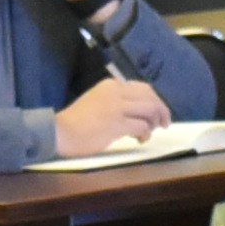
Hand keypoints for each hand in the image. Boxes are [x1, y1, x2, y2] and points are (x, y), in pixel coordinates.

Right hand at [52, 73, 170, 154]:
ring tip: (150, 133)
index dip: (155, 100)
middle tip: (163, 124)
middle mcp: (117, 92)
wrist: (61, 131)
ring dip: (155, 123)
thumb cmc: (77, 120)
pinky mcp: (118, 124)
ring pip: (150, 110)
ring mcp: (118, 108)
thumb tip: (136, 113)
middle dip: (161, 111)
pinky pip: (142, 127)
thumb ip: (117, 102)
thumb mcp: (97, 100)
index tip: (157, 112)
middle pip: (151, 97)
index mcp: (112, 85)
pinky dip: (146, 134)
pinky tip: (140, 140)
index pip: (143, 88)